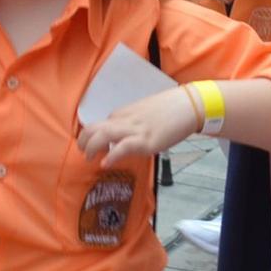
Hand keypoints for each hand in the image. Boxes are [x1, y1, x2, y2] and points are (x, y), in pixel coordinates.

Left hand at [78, 87, 202, 166]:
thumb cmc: (167, 111)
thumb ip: (129, 126)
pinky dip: (111, 156)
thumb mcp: (141, 116)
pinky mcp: (145, 140)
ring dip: (91, 148)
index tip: (88, 147)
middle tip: (83, 154)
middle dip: (83, 142)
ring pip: (102, 135)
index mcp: (122, 114)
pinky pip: (122, 147)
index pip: (97, 125)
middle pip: (92, 128)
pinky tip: (106, 163)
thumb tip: (121, 140)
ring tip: (89, 158)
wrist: (187, 106)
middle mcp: (123, 120)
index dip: (90, 138)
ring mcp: (134, 130)